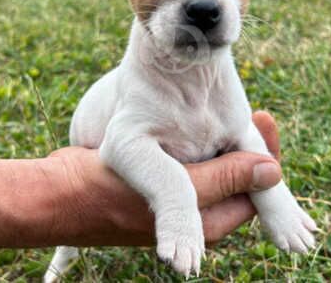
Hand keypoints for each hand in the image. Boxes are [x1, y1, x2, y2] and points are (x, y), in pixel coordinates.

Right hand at [45, 111, 281, 245]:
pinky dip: (201, 141)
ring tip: (234, 108)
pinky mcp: (164, 184)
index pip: (255, 189)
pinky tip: (198, 117)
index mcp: (209, 222)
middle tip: (255, 110)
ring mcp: (181, 199)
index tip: (264, 115)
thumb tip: (273, 171)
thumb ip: (224, 179)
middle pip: (239, 179)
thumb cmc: (107, 193)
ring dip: (226, 140)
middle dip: (249, 145)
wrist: (58, 192)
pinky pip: (195, 162)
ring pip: (217, 167)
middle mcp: (200, 214)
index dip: (264, 154)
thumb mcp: (172, 184)